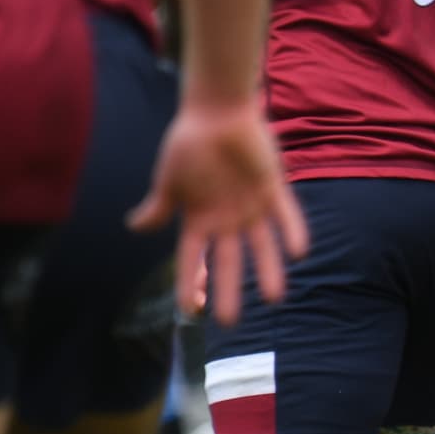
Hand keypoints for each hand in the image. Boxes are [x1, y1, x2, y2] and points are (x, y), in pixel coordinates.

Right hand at [136, 95, 306, 319]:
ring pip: (262, 246)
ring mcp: (252, 206)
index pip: (193, 259)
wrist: (216, 111)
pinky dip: (293, 231)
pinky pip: (286, 215)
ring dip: (268, 270)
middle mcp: (227, 220)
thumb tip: (135, 227)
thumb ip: (158, 207)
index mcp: (199, 220)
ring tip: (276, 298)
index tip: (190, 311)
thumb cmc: (188, 145)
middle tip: (230, 322)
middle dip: (229, 290)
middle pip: (228, 262)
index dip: (191, 283)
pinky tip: (299, 252)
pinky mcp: (274, 189)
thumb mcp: (168, 180)